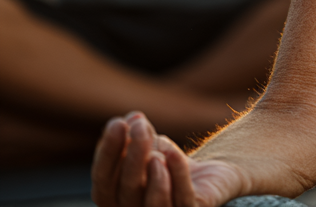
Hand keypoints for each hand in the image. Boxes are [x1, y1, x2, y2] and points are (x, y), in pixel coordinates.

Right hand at [92, 112, 243, 206]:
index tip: (117, 123)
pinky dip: (177, 173)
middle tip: (140, 126)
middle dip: (133, 156)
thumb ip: (137, 135)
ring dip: (153, 173)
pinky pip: (182, 197)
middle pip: (127, 190)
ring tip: (158, 147)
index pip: (102, 180)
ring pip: (152, 202)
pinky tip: (173, 153)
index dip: (107, 152)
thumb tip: (133, 120)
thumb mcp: (149, 145)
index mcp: (115, 198)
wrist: (208, 174)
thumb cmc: (169, 161)